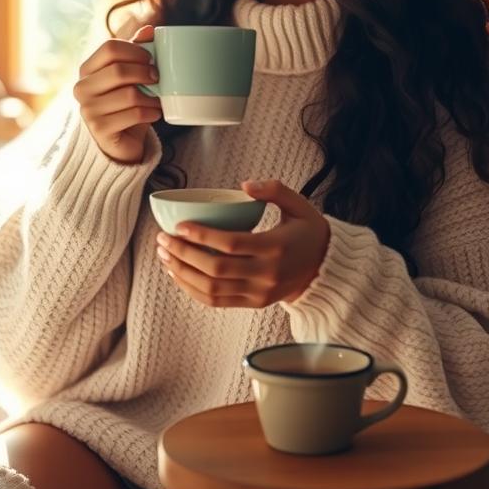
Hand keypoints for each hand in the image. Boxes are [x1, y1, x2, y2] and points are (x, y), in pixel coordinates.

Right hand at [73, 24, 161, 163]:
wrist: (121, 140)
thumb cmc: (125, 103)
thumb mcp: (129, 76)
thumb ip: (135, 52)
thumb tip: (148, 30)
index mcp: (87, 69)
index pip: (110, 47)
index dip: (135, 50)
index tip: (150, 58)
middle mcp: (82, 88)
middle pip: (118, 70)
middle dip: (144, 72)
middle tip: (157, 77)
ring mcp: (88, 110)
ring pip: (129, 94)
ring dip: (151, 96)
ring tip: (158, 98)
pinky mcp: (100, 130)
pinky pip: (134, 114)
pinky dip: (150, 112)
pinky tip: (154, 113)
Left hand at [156, 179, 330, 307]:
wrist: (326, 269)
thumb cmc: (308, 232)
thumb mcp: (299, 205)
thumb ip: (274, 190)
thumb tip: (245, 185)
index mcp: (275, 247)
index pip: (230, 244)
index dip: (201, 236)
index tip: (179, 226)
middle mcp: (266, 274)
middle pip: (215, 269)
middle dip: (183, 254)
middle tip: (162, 240)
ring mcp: (258, 292)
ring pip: (212, 289)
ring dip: (183, 274)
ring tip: (164, 256)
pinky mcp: (253, 303)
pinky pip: (217, 301)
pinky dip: (193, 290)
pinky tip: (178, 275)